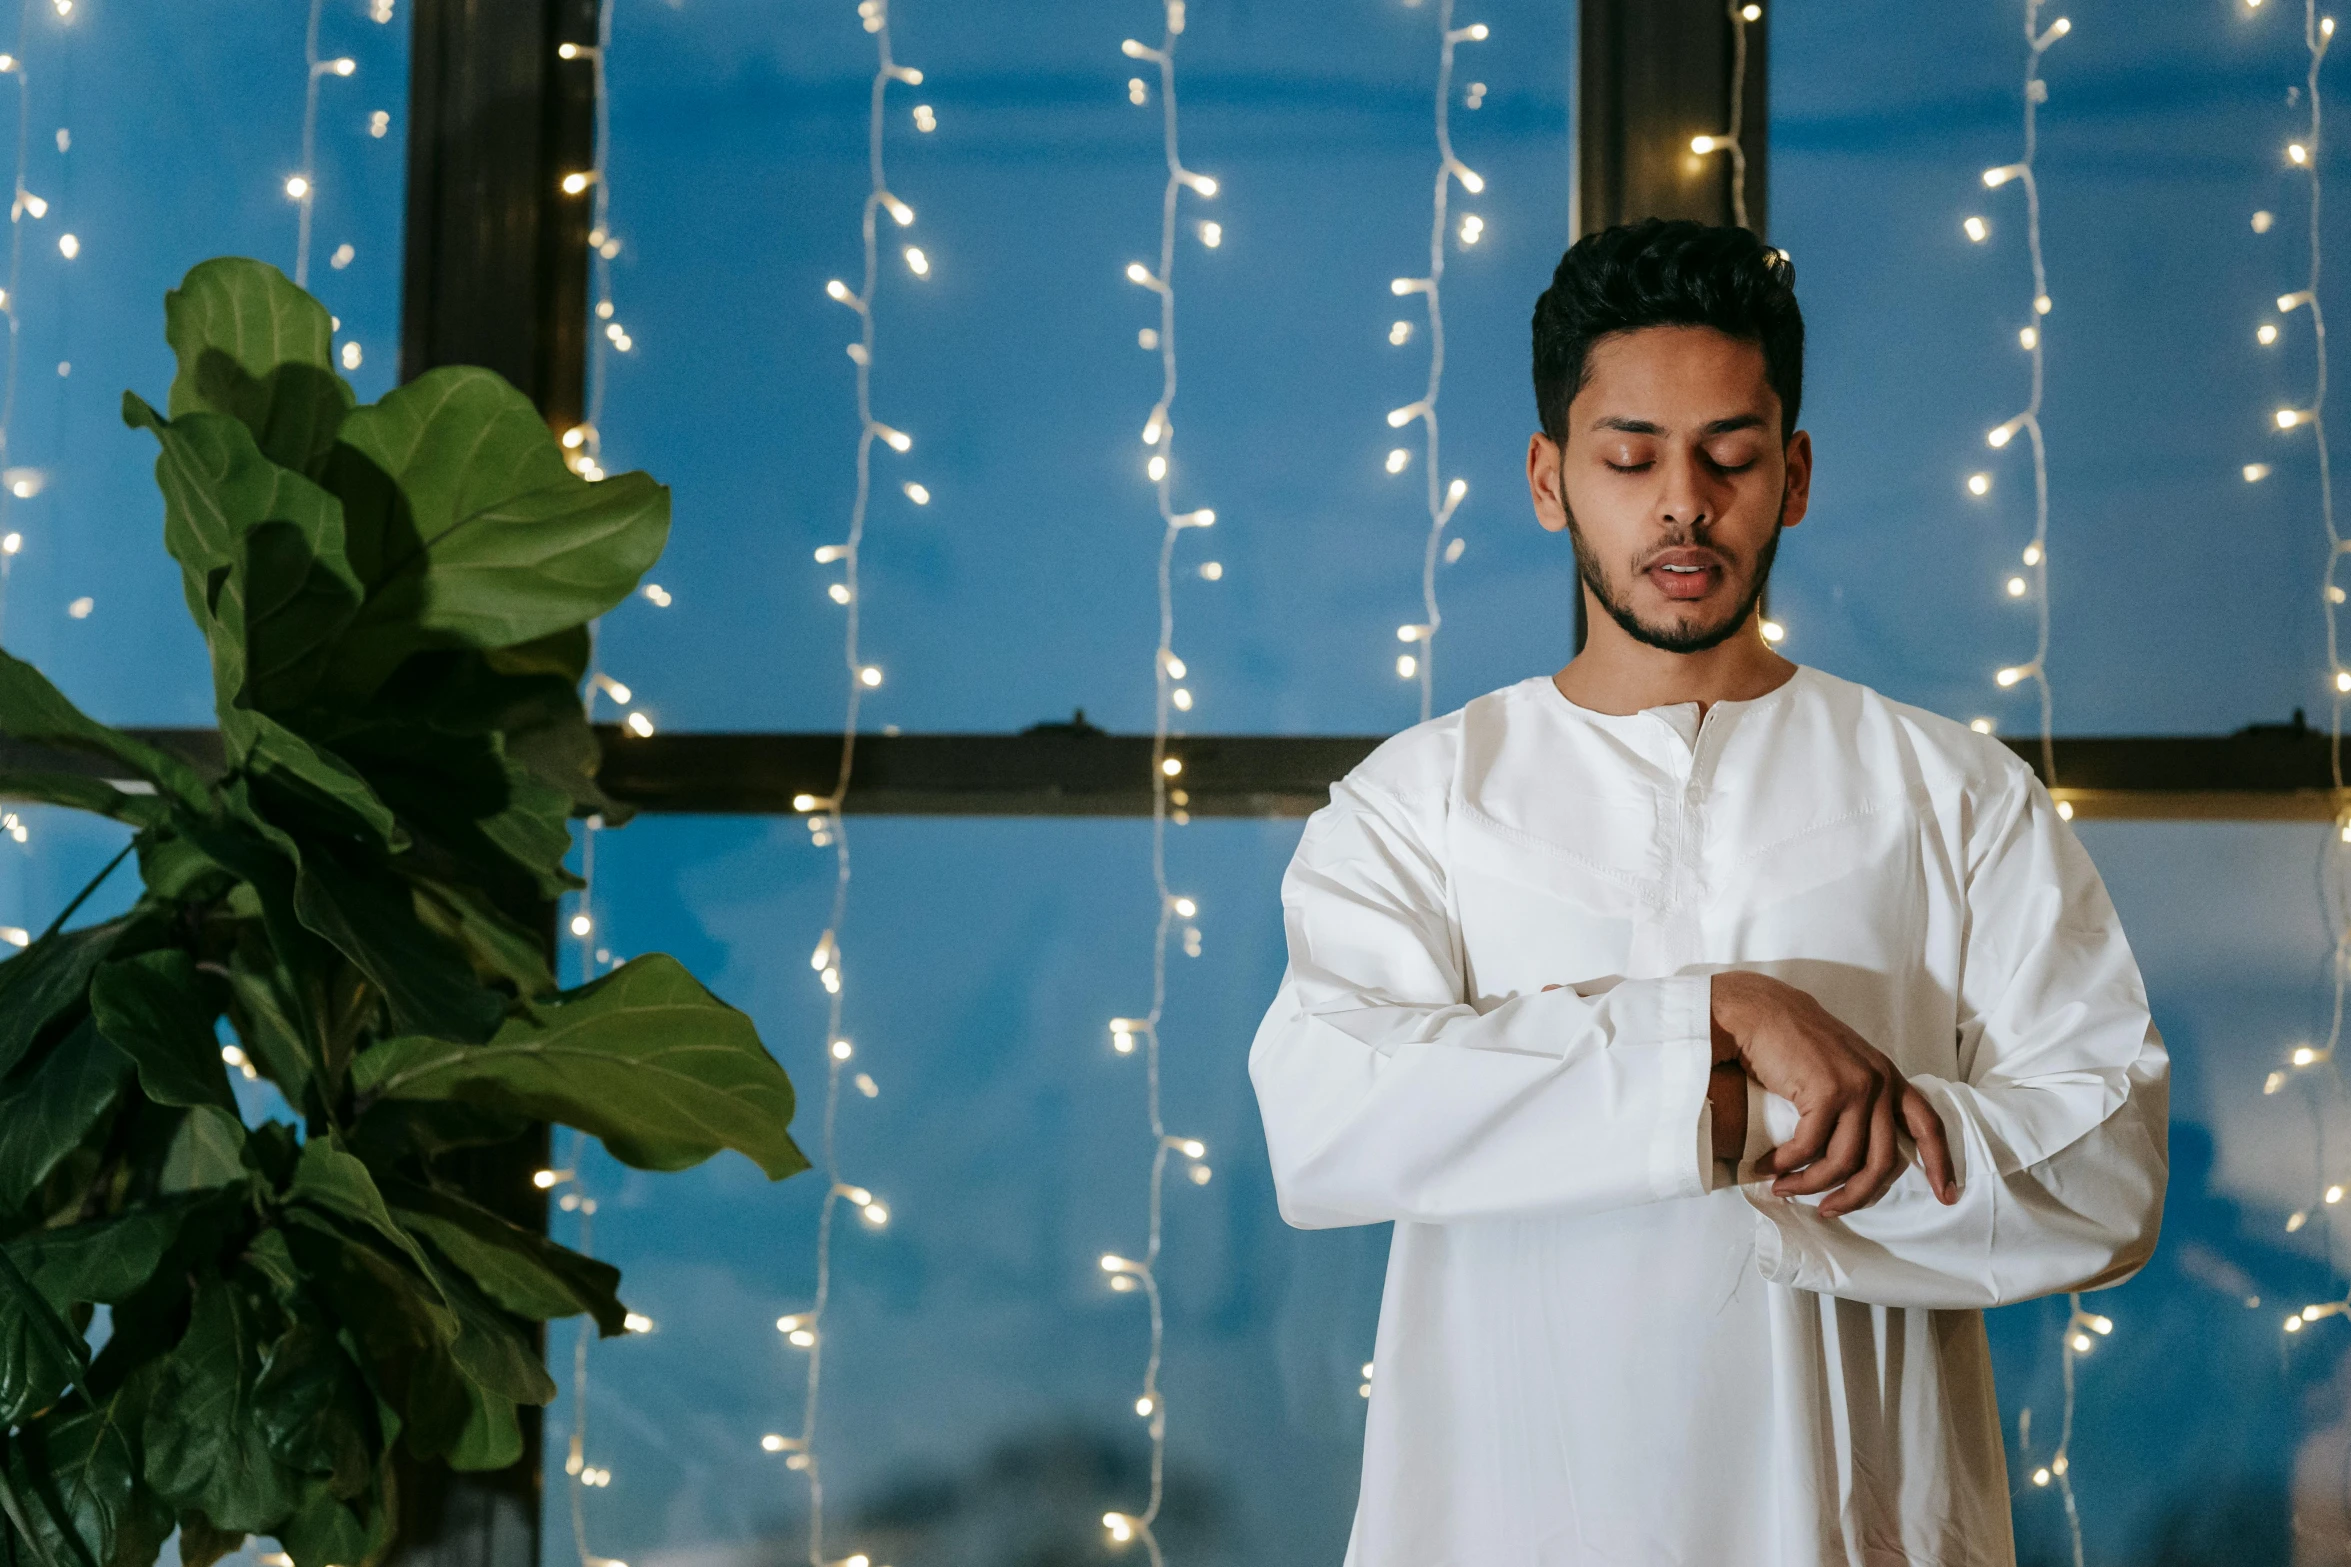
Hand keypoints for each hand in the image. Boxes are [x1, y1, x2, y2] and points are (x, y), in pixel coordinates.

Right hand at [1710, 970, 1958, 1214]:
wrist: (1761, 1011)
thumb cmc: (1793, 1040)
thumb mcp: (1842, 1066)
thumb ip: (1859, 1098)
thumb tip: (1853, 1151)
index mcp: (1888, 1077)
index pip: (1928, 1124)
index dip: (1941, 1163)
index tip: (1946, 1196)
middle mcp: (1879, 1083)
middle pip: (1882, 1162)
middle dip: (1856, 1196)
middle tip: (1829, 1210)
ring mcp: (1855, 1087)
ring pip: (1843, 1162)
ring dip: (1811, 1184)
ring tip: (1785, 1188)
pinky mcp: (1826, 1092)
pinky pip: (1808, 1147)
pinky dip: (1785, 1164)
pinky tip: (1767, 1166)